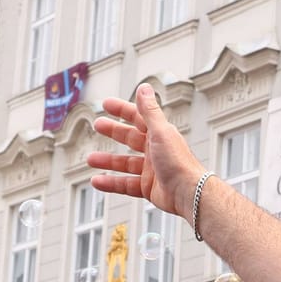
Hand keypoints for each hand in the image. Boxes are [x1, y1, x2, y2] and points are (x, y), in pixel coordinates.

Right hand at [88, 84, 203, 216]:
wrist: (189, 193)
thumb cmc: (179, 162)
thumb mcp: (160, 131)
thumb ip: (149, 111)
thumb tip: (144, 87)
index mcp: (159, 135)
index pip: (138, 117)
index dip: (122, 109)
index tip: (106, 104)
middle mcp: (156, 151)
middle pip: (130, 138)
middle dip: (114, 131)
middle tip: (97, 125)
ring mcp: (152, 170)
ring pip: (126, 163)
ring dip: (108, 161)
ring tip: (91, 159)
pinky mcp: (149, 188)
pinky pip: (126, 184)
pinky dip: (112, 183)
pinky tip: (98, 181)